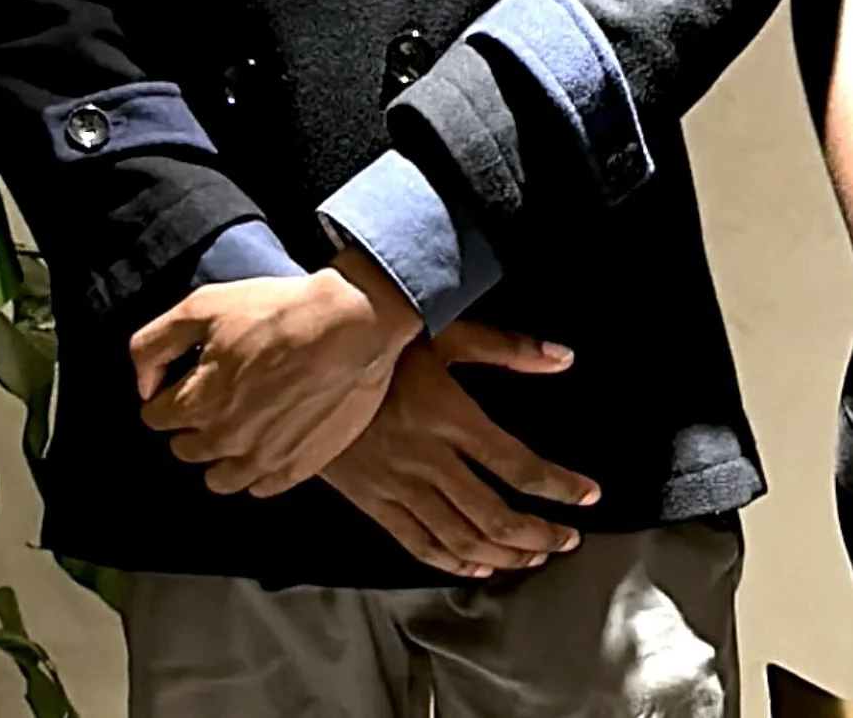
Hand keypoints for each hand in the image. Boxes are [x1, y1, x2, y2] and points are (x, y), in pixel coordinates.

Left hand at [130, 253, 420, 493]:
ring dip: (219, 455)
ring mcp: (262, 460)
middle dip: (191, 424)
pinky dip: (255, 469)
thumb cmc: (277, 310)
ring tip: (238, 423)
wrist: (350, 325)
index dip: (166, 395)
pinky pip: (259, 487)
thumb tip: (144, 385)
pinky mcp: (297, 468)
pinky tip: (267, 437)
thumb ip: (154, 345)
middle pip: (185, 450)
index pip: (155, 418)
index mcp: (198, 402)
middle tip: (216, 394)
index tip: (186, 379)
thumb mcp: (202, 306)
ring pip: (219, 479)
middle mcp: (225, 440)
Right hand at [318, 317, 599, 579]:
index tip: (587, 495)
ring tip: (535, 555)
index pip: (518, 465)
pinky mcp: (372, 500)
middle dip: (540, 534)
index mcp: (449, 415)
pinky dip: (454, 562)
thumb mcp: (446, 332)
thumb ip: (507, 347)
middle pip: (495, 515)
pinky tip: (479, 566)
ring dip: (506, 554)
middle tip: (568, 539)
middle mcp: (427, 458)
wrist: (309, 360)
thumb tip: (563, 358)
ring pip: (462, 538)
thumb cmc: (385, 341)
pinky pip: (418, 544)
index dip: (559, 486)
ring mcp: (397, 484)